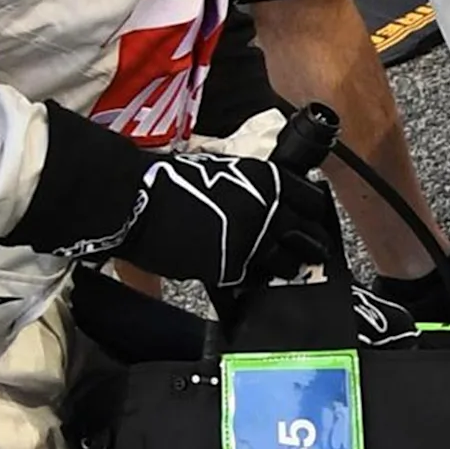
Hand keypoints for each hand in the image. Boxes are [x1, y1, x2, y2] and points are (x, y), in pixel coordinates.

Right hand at [99, 152, 337, 287]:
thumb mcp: (226, 170)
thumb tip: (272, 202)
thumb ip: (255, 188)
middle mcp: (269, 212)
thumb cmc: (172, 178)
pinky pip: (251, 278)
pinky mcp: (230, 269)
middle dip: (313, 245)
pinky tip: (251, 277)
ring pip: (287, 264)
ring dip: (289, 267)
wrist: (135, 199)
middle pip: (309, 236)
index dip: (313, 212)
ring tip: (289, 270)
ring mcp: (252, 243)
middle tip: (314, 252)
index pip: (311, 201)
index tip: (313, 219)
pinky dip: (252, 278)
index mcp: (269, 181)